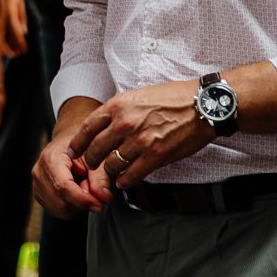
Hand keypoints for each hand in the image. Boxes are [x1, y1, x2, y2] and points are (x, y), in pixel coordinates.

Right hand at [33, 120, 111, 218]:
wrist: (68, 144)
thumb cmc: (82, 147)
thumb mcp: (95, 157)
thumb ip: (100, 178)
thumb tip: (104, 199)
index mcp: (51, 158)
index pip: (63, 186)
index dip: (82, 200)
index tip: (99, 204)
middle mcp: (39, 172)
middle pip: (61, 202)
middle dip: (82, 202)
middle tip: (92, 188)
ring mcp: (37, 184)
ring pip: (60, 210)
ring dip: (76, 205)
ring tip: (82, 187)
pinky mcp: (39, 194)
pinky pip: (57, 211)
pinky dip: (70, 206)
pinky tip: (74, 192)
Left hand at [69, 80, 214, 189]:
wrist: (203, 105)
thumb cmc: (173, 98)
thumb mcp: (139, 95)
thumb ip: (120, 111)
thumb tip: (105, 125)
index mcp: (118, 105)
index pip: (87, 127)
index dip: (78, 143)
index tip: (73, 151)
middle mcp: (124, 123)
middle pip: (95, 149)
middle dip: (90, 161)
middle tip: (90, 166)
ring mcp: (139, 141)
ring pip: (111, 164)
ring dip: (108, 172)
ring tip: (109, 174)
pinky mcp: (155, 156)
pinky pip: (131, 175)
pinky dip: (124, 181)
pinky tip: (123, 181)